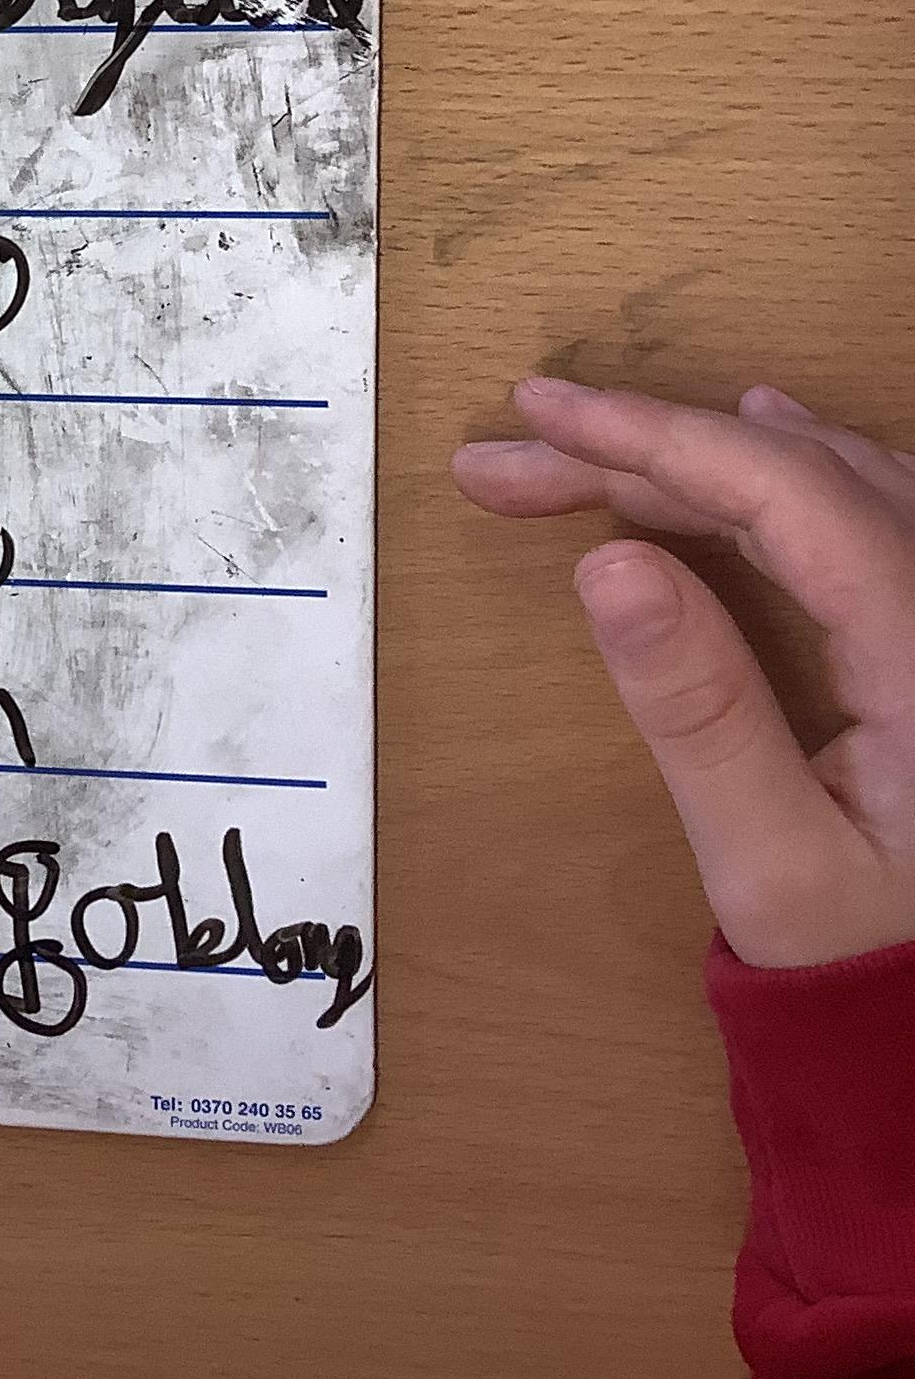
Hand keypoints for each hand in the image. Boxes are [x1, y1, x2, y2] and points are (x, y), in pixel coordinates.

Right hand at [454, 378, 914, 967]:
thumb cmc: (870, 963)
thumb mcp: (773, 866)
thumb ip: (701, 713)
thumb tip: (608, 562)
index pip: (785, 494)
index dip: (653, 437)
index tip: (536, 416)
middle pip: (799, 476)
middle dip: (644, 451)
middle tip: (505, 462)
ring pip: (834, 484)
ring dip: (703, 460)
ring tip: (585, 452)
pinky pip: (872, 512)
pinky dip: (786, 473)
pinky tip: (751, 443)